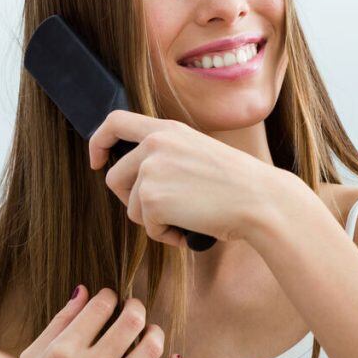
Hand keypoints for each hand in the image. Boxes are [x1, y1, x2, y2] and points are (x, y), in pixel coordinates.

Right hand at [18, 286, 184, 357]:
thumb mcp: (33, 356)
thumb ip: (59, 322)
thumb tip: (83, 291)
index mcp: (64, 352)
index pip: (100, 307)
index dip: (108, 296)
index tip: (109, 298)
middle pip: (132, 321)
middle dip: (135, 306)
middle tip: (132, 308)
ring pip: (152, 348)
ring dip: (155, 332)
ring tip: (149, 331)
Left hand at [88, 110, 286, 246]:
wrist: (261, 200)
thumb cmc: (238, 185)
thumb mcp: (199, 152)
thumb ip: (168, 155)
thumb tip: (140, 178)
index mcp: (168, 129)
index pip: (115, 121)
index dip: (98, 142)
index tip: (97, 161)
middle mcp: (155, 144)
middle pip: (115, 177)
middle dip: (132, 200)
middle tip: (163, 211)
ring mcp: (151, 171)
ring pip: (132, 207)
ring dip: (155, 221)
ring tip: (187, 219)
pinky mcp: (152, 199)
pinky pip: (147, 227)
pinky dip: (166, 235)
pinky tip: (190, 229)